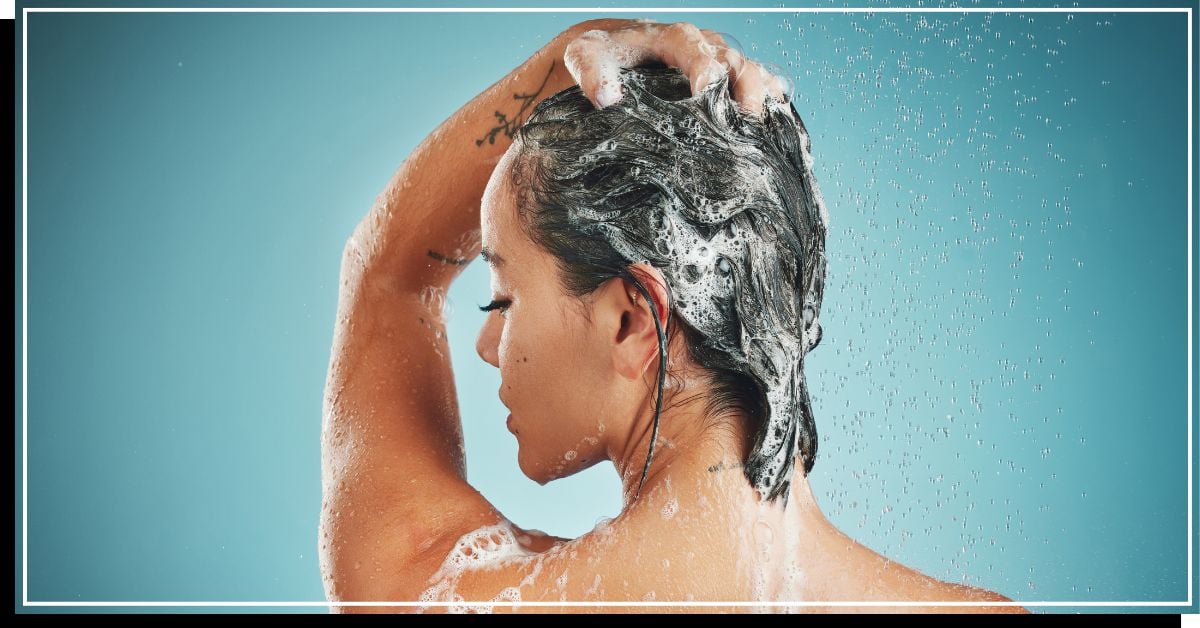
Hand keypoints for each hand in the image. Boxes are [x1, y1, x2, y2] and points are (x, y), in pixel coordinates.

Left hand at [559, 19, 788, 117]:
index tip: (706, 92)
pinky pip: (758, 89)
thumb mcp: (587, 58)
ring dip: (763, 99)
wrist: (617, 59)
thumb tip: (606, 98)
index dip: (704, 68)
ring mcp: (720, 66)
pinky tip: (776, 130)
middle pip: (735, 62)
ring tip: (767, 128)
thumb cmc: (603, 58)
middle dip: (745, 89)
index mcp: (674, 39)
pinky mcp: (726, 85)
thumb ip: (593, 73)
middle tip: (748, 119)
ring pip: (753, 74)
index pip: (696, 49)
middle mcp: (704, 48)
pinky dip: (770, 105)